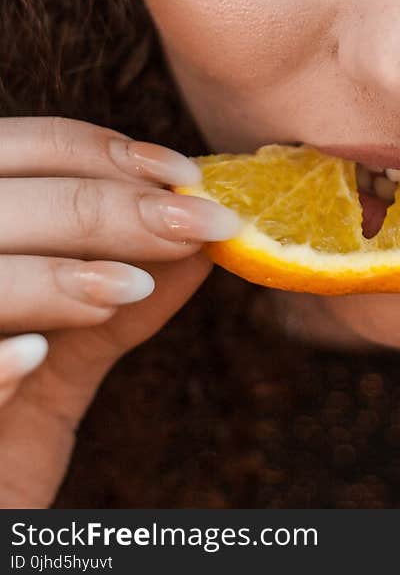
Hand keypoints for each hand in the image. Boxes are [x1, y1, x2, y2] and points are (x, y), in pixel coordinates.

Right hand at [0, 117, 242, 507]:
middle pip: (5, 200)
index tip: (183, 175)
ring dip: (55, 273)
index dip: (100, 151)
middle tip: (196, 226)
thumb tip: (205, 239)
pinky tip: (34, 358)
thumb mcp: (71, 346)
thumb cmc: (11, 426)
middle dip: (108, 207)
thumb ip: (122, 285)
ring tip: (132, 288)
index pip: (21, 148)